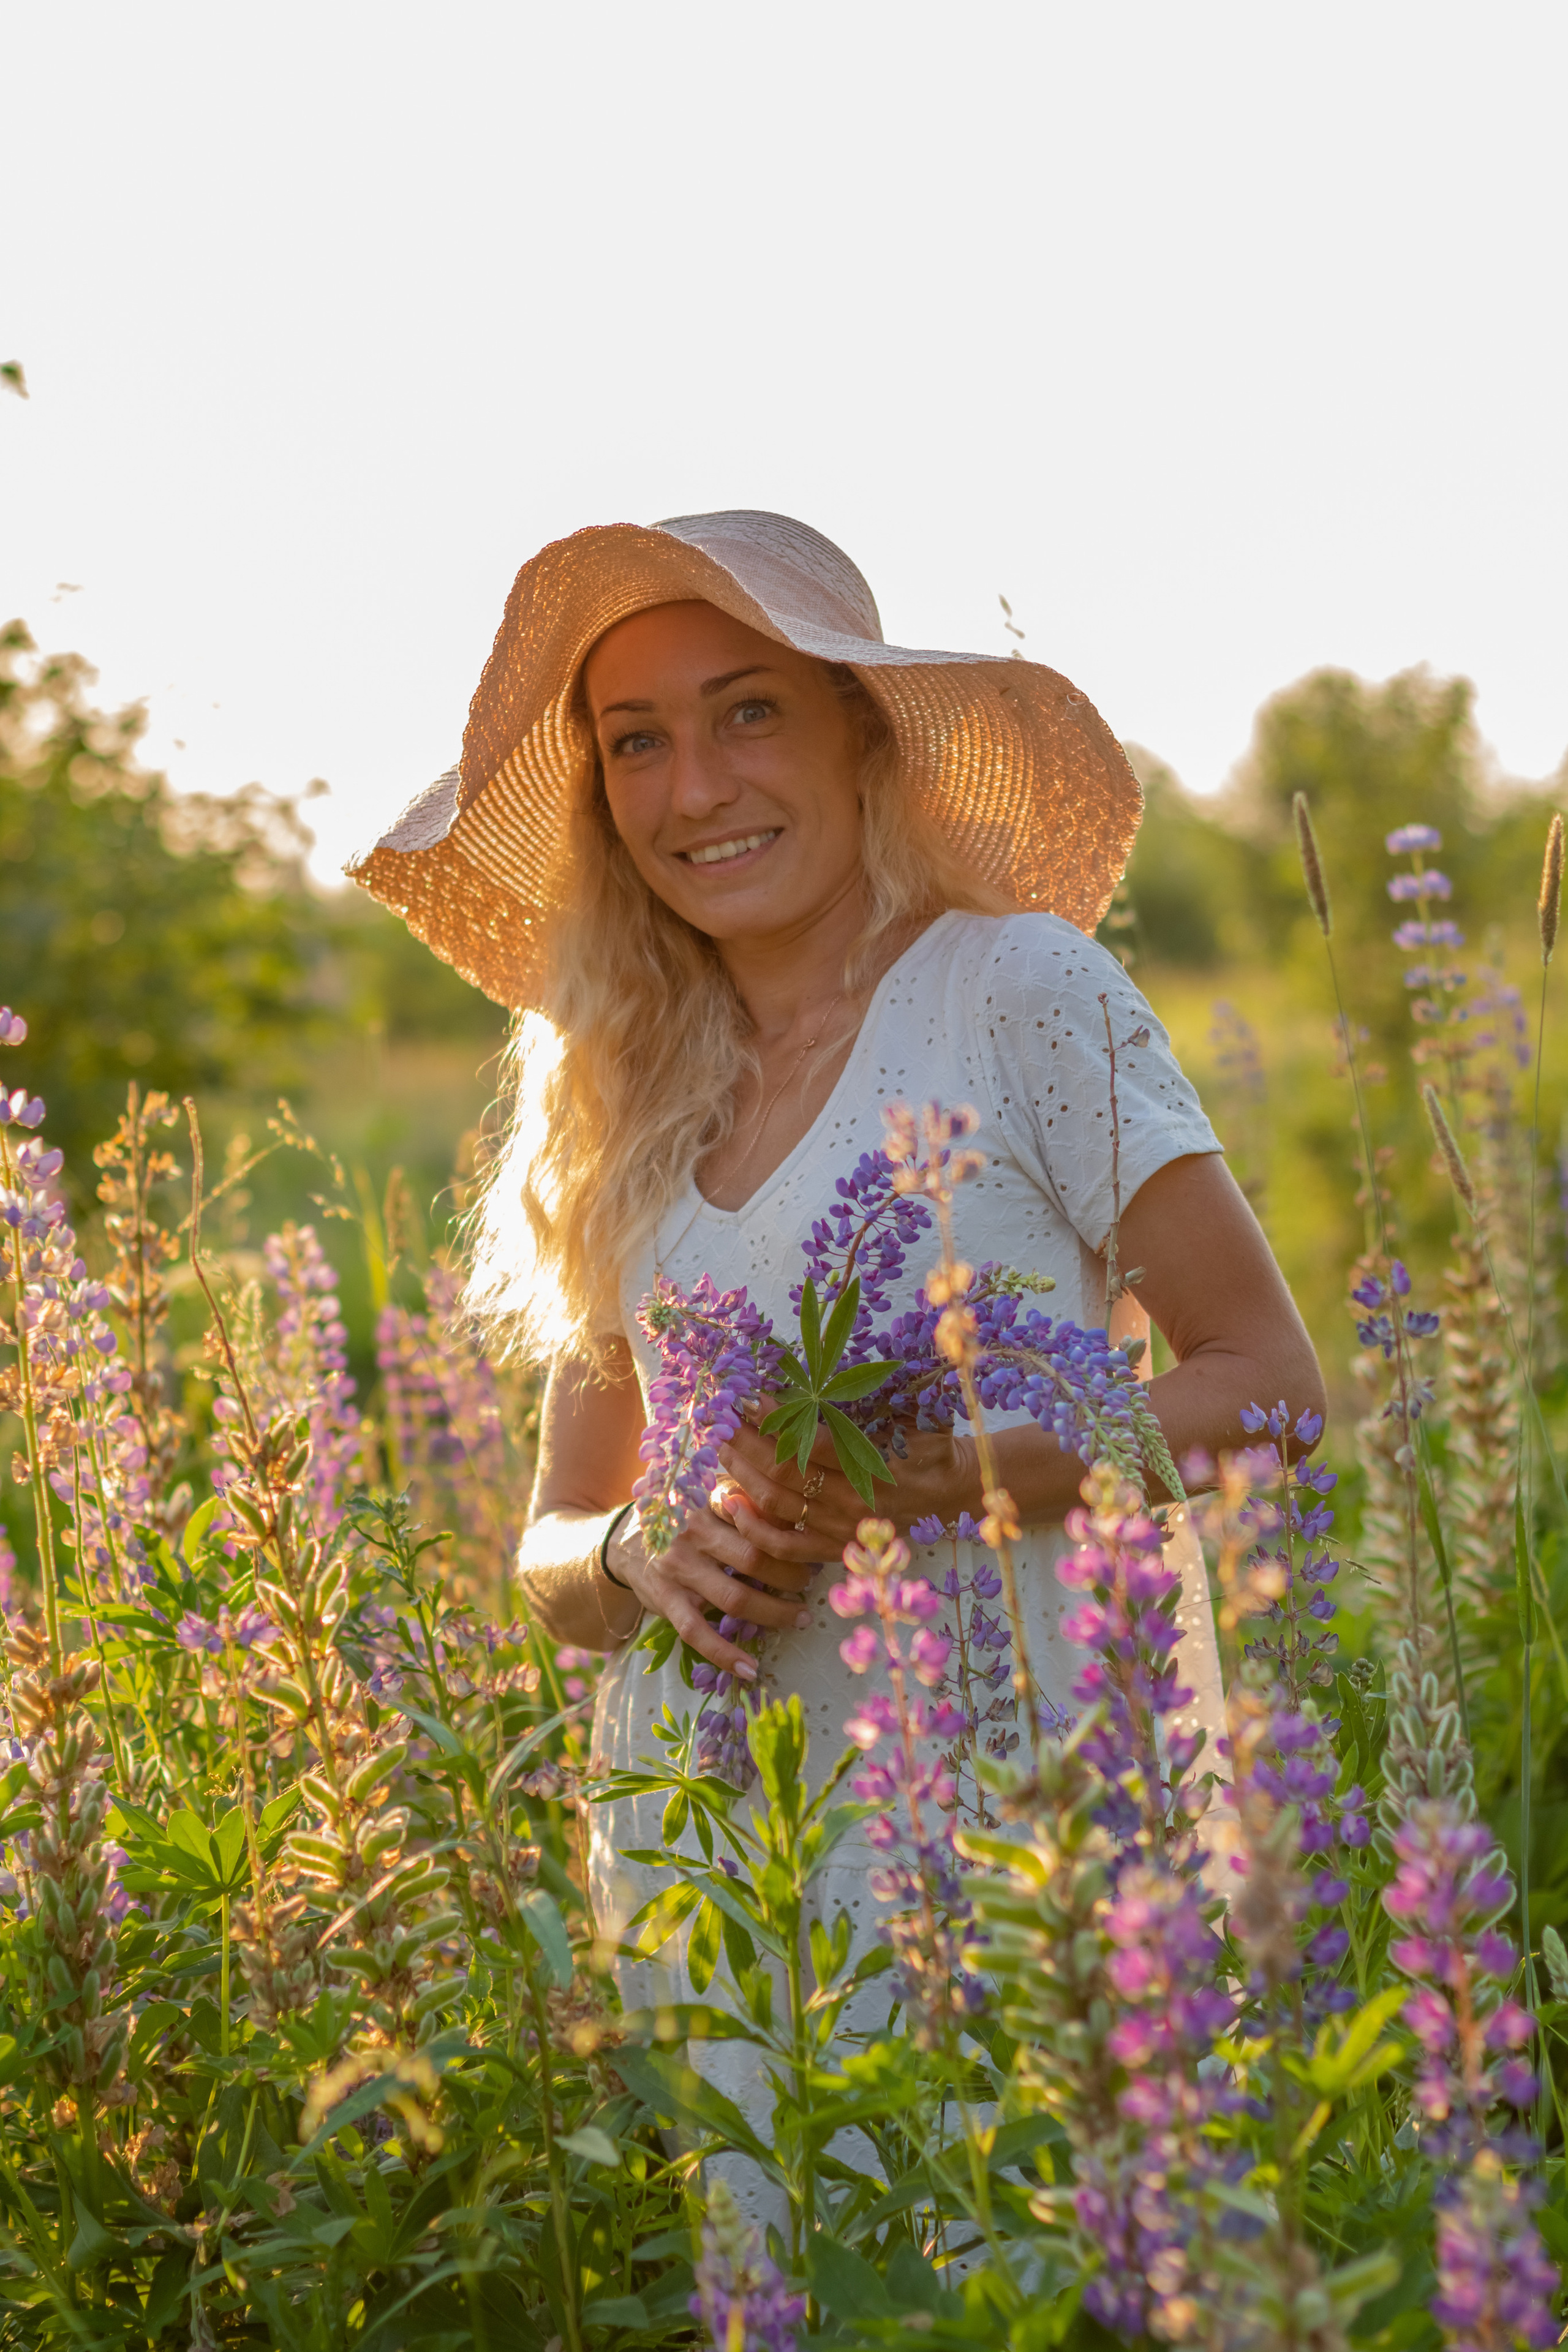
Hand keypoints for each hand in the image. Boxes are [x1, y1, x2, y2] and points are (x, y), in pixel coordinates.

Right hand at [604, 1499, 817, 1681]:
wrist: (625, 1541)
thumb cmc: (684, 1520)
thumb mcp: (709, 1498)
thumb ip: (747, 1503)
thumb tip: (799, 1520)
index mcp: (709, 1502)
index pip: (759, 1518)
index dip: (790, 1536)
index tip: (814, 1548)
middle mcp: (693, 1533)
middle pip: (755, 1558)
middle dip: (791, 1576)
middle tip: (811, 1583)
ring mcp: (678, 1568)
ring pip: (735, 1597)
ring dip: (775, 1613)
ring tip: (800, 1618)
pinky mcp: (666, 1600)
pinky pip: (698, 1633)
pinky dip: (725, 1655)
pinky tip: (750, 1670)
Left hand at [713, 1414, 978, 1568]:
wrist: (953, 1490)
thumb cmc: (928, 1447)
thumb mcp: (907, 1417)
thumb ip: (867, 1407)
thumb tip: (816, 1384)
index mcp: (870, 1464)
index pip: (808, 1443)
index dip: (774, 1421)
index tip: (750, 1399)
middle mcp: (851, 1500)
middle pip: (783, 1473)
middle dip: (747, 1444)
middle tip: (722, 1420)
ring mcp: (840, 1528)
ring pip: (777, 1505)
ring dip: (742, 1476)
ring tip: (721, 1449)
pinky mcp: (836, 1548)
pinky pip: (787, 1547)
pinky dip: (755, 1529)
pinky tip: (731, 1505)